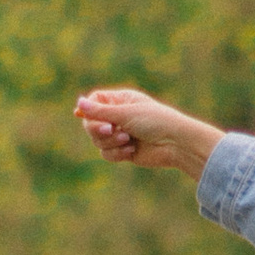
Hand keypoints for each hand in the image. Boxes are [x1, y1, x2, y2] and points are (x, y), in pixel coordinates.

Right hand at [73, 86, 224, 177]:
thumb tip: (78, 103)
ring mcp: (121, 134)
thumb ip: (100, 112)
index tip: (93, 117)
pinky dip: (117, 153)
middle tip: (111, 130)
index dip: (89, 110)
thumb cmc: (156, 121)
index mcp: (120, 100)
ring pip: (98, 141)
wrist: (176, 143)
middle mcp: (119, 116)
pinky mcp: (124, 151)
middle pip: (91, 124)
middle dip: (99, 130)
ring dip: (110, 143)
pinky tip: (132, 150)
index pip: (94, 102)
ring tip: (128, 140)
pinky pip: (107, 154)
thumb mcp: (126, 114)